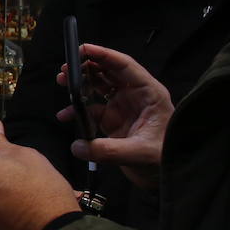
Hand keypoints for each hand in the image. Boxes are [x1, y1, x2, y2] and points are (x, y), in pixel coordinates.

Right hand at [57, 44, 172, 189]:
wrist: (167, 179)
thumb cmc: (164, 160)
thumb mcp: (139, 153)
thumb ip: (106, 150)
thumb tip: (76, 146)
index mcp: (149, 93)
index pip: (125, 66)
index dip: (104, 55)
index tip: (82, 49)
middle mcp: (135, 96)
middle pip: (109, 72)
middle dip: (87, 67)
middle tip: (66, 69)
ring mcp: (123, 108)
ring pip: (99, 87)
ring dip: (80, 83)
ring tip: (62, 81)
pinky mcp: (113, 122)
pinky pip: (92, 110)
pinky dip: (78, 110)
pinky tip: (65, 116)